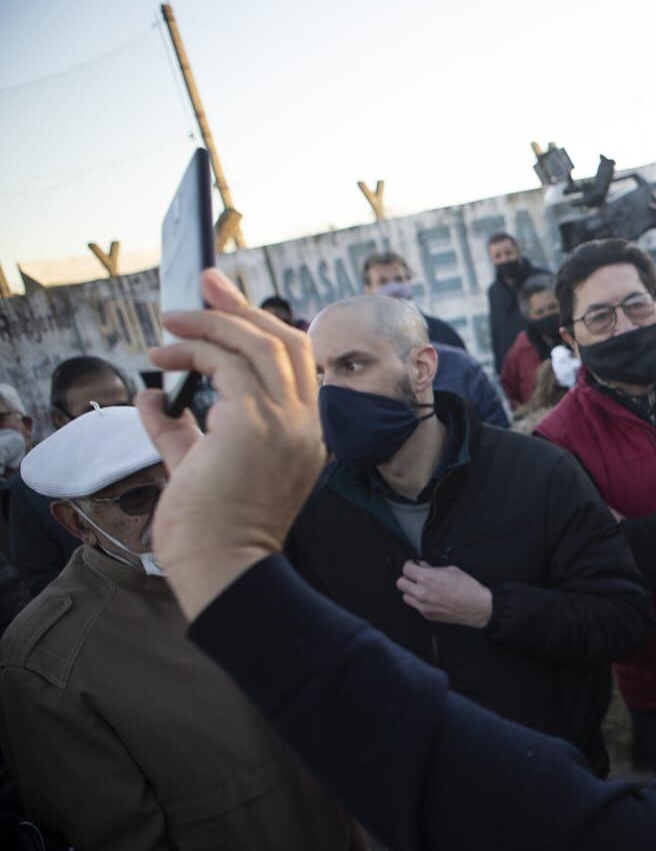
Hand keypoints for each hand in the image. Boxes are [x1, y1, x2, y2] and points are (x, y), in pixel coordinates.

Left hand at [137, 269, 325, 620]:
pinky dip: (195, 352)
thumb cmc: (212, 530)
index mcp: (304, 436)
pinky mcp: (257, 423)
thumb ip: (180, 429)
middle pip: (287, 342)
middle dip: (243, 307)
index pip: (295, 365)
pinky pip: (229, 365)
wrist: (222, 567)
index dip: (260, 329)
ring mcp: (287, 422)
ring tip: (172, 319)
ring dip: (214, 322)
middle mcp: (306, 424)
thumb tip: (153, 396)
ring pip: (262, 344)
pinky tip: (163, 358)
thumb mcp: (196, 466)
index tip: (222, 310)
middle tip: (205, 283)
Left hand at [397, 561, 492, 627]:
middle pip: (400, 583)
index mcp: (427, 578)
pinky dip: (419, 601)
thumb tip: (424, 566)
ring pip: (405, 596)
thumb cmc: (468, 588)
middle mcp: (422, 593)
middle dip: (407, 578)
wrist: (477, 606)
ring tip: (422, 588)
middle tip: (415, 576)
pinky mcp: (427, 615)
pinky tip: (430, 597)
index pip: (406, 569)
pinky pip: (415, 606)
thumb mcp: (451, 570)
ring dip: (411, 591)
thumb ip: (433, 568)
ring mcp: (423, 606)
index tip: (413, 565)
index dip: (410, 565)